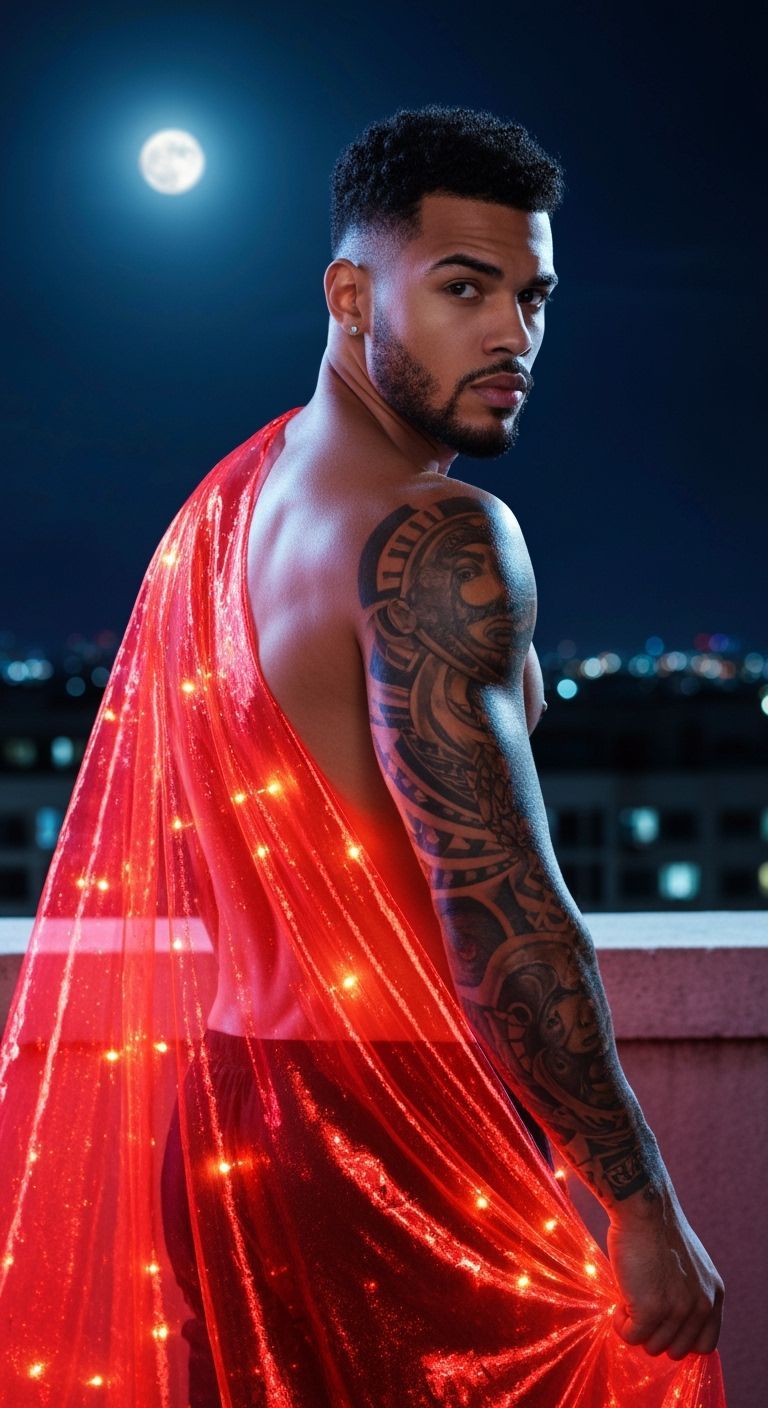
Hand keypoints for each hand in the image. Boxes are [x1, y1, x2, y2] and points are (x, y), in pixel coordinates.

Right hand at [606, 1188, 723, 1359]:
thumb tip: (670, 1323)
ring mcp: (678, 1309)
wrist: (643, 1207)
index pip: (705, 1343)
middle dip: (655, 1334)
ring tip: (628, 1300)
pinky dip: (620, 1324)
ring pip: (652, 1346)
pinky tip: (618, 1304)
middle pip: (676, 1350)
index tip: (662, 1327)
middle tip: (640, 1309)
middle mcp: (701, 1305)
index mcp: (713, 1294)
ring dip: (636, 1328)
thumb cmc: (657, 1228)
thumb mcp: (689, 1264)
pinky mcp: (651, 1309)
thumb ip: (689, 1293)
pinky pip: (631, 1336)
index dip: (680, 1340)